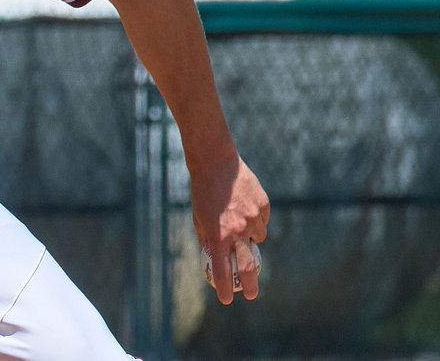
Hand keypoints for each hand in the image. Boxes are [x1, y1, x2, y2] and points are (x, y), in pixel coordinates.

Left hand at [189, 154, 269, 303]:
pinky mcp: (263, 206)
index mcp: (218, 235)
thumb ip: (207, 237)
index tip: (225, 299)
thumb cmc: (202, 190)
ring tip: (238, 220)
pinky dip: (257, 219)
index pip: (223, 270)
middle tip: (250, 294)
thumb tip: (213, 256)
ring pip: (258, 239)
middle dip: (250, 284)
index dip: (224, 288)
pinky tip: (245, 205)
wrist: (215, 162)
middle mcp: (237, 230)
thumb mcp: (198, 216)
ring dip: (251, 238)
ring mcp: (253, 218)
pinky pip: (263, 220)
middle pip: (248, 266)